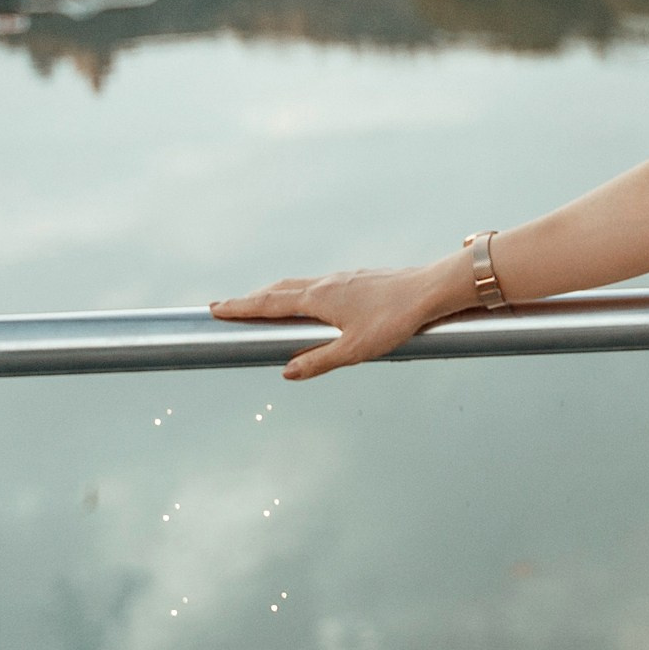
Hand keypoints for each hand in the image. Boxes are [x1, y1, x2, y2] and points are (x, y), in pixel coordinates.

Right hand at [208, 263, 455, 380]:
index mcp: (318, 298)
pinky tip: (309, 300)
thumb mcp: (354, 350)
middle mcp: (327, 283)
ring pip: (300, 284)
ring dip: (276, 293)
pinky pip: (319, 284)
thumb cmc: (396, 319)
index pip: (269, 303)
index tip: (215, 308)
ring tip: (262, 302)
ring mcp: (344, 278)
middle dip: (252, 299)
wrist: (432, 289)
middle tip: (228, 306)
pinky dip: (300, 291)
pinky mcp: (360, 279)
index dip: (241, 307)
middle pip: (279, 290)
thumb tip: (286, 371)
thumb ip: (319, 361)